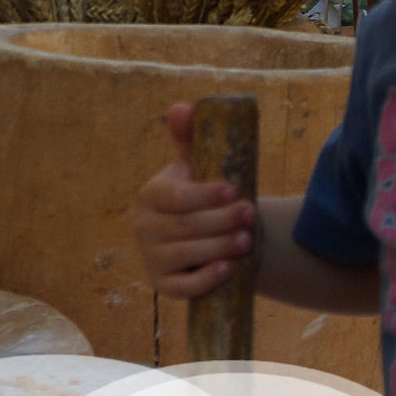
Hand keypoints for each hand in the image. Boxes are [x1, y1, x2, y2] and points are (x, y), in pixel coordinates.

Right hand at [131, 101, 254, 299]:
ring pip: (186, 255)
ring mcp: (152, 258)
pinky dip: (206, 279)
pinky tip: (228, 269)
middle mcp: (144, 227)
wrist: (207, 237)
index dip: (203, 194)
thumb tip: (181, 108)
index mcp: (151, 195)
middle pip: (185, 226)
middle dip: (220, 221)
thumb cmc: (202, 198)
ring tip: (247, 240)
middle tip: (250, 215)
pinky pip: (183, 287)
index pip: (174, 196)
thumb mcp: (196, 167)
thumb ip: (190, 137)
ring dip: (219, 247)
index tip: (233, 188)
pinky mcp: (163, 286)